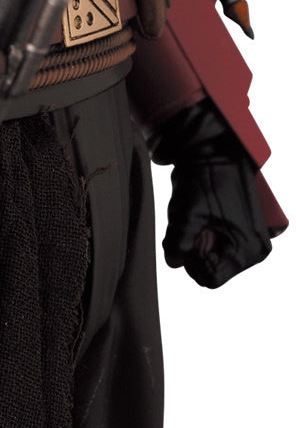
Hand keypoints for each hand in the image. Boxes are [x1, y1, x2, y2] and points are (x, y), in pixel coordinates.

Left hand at [152, 101, 271, 288]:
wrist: (215, 148)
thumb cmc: (204, 178)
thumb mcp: (187, 211)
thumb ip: (178, 241)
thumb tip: (174, 261)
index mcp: (247, 249)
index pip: (210, 278)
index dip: (190, 262)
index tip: (183, 238)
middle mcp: (254, 249)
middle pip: (211, 268)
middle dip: (194, 250)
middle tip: (190, 222)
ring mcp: (250, 239)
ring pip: (211, 255)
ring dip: (197, 239)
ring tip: (197, 214)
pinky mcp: (243, 229)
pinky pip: (217, 243)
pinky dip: (204, 232)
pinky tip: (204, 213)